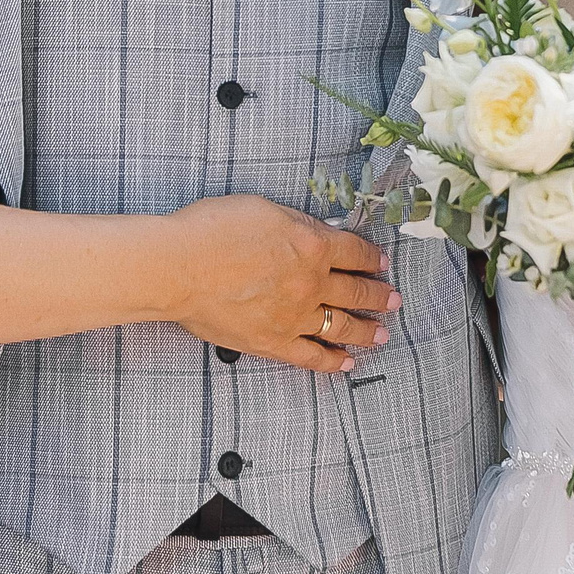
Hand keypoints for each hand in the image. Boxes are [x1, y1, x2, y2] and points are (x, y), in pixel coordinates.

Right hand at [167, 195, 398, 372]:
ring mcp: (295, 317)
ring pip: (342, 326)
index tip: (382, 263)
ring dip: (366, 330)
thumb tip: (316, 235)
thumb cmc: (212, 230)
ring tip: (382, 333)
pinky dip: (332, 361)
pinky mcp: (273, 343)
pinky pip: (311, 357)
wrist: (179, 267)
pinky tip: (347, 362)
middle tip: (395, 300)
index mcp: (314, 245)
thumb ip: (298, 226)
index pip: (355, 253)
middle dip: (380, 296)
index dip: (373, 258)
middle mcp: (312, 283)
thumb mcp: (266, 210)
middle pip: (357, 291)